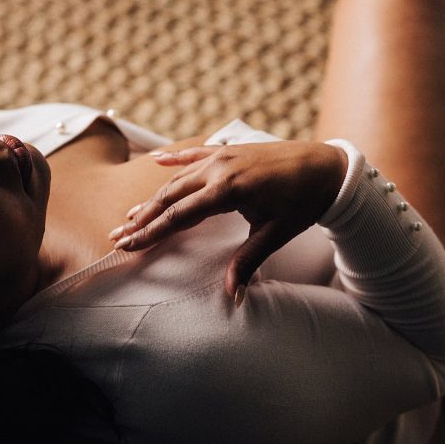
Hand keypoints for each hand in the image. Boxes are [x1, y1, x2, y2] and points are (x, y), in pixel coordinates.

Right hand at [108, 141, 347, 300]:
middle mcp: (219, 169)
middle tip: (118, 235)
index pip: (179, 216)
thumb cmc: (303, 202)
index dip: (151, 233)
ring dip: (153, 197)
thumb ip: (249, 260)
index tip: (128, 245)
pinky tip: (155, 161)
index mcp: (228, 190)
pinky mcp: (229, 150)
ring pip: (178, 179)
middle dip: (142, 218)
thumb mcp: (276, 233)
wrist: (326, 167)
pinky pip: (194, 154)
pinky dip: (174, 160)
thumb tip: (233, 293)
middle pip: (170, 197)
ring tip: (131, 214)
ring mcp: (222, 156)